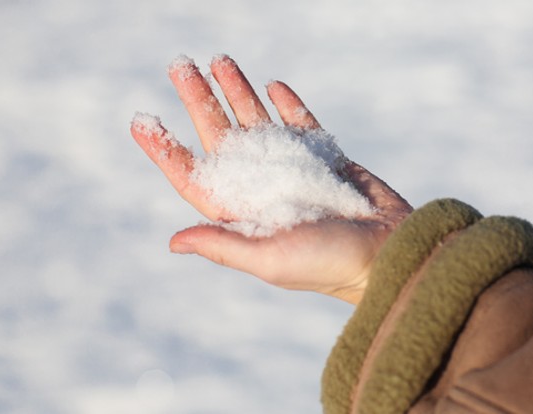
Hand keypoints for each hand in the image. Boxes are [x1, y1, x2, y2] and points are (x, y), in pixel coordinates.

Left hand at [130, 54, 411, 303]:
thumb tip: (173, 241)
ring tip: (220, 60)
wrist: (390, 252)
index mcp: (244, 215)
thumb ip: (224, 245)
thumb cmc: (329, 264)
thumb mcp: (271, 258)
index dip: (167, 150)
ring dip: (238, 93)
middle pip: (222, 138)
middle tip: (180, 66)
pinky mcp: (327, 160)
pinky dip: (287, 104)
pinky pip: (301, 125)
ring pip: (258, 124)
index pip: (196, 177)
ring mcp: (295, 172)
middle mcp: (263, 190)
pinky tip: (272, 84)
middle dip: (200, 101)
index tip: (142, 121)